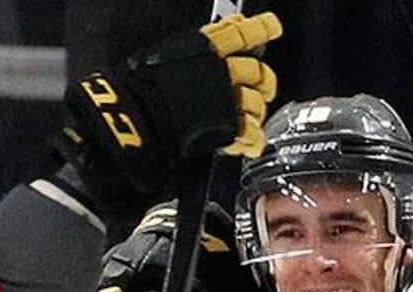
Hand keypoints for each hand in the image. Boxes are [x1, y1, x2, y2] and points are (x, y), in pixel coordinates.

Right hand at [58, 11, 281, 202]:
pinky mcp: (226, 128)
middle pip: (256, 71)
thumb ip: (190, 57)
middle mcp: (222, 71)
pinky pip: (249, 132)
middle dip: (264, 80)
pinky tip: (252, 143)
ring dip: (256, 112)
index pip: (241, 32)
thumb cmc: (140, 92)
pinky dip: (252, 139)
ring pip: (255, 103)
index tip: (273, 27)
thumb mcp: (164, 59)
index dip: (261, 28)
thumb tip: (199, 54)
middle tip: (266, 87)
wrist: (139, 122)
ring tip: (251, 120)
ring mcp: (227, 100)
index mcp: (206, 48)